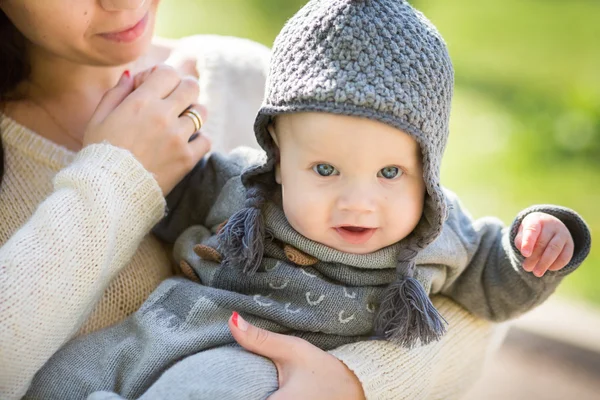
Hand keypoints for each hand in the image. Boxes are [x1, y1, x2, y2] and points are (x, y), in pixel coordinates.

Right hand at [83, 65, 209, 195]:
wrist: (108, 191)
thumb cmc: (100, 153)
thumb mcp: (98, 119)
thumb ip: (116, 93)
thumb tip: (131, 75)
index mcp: (141, 102)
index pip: (168, 72)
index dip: (163, 76)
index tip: (153, 88)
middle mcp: (163, 116)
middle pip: (191, 87)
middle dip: (183, 89)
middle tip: (174, 101)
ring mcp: (178, 137)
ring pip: (201, 112)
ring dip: (192, 114)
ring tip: (179, 123)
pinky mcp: (187, 159)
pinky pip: (206, 140)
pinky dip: (199, 139)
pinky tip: (185, 143)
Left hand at [229, 312, 365, 399]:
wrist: (356, 390)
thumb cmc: (323, 371)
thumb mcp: (291, 351)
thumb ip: (259, 340)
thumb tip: (231, 320)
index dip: (217, 395)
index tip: (205, 386)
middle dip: (235, 394)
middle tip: (218, 386)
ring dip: (246, 397)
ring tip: (240, 388)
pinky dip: (259, 399)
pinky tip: (257, 392)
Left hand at [514, 212, 573, 276]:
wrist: (547, 226)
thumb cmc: (530, 232)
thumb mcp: (521, 233)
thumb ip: (520, 242)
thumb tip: (525, 253)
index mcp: (536, 220)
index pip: (532, 230)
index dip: (528, 242)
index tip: (525, 254)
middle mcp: (551, 225)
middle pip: (543, 242)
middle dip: (534, 257)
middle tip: (526, 267)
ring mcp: (563, 234)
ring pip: (555, 249)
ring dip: (545, 263)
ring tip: (536, 273)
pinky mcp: (570, 244)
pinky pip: (565, 256)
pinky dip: (557, 264)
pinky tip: (549, 269)